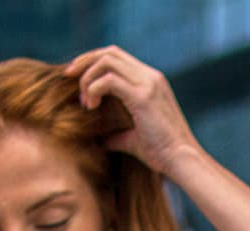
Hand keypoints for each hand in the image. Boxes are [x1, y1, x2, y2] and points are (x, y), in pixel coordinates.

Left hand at [64, 46, 199, 178]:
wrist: (181, 160)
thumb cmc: (161, 153)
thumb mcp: (133, 140)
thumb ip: (117, 136)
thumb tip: (100, 142)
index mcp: (149, 80)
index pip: (117, 57)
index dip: (93, 63)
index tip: (75, 80)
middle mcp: (150, 76)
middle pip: (110, 52)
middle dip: (84, 63)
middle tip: (68, 80)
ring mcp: (148, 83)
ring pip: (107, 61)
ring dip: (88, 79)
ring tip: (84, 103)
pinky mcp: (142, 97)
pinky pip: (109, 81)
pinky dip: (93, 90)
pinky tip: (91, 108)